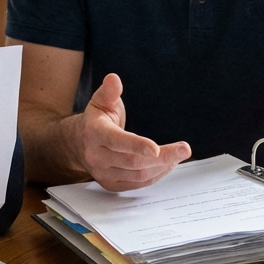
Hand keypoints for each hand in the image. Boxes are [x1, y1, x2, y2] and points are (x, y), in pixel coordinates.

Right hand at [78, 74, 190, 190]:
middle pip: (133, 162)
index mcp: (94, 133)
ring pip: (138, 175)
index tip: (156, 149)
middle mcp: (95, 156)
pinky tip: (167, 165)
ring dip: (162, 167)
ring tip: (178, 155)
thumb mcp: (101, 101)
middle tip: (184, 149)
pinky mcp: (111, 184)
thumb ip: (110, 91)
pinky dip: (156, 175)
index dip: (137, 145)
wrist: (79, 144)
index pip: (116, 141)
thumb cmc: (97, 120)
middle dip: (163, 157)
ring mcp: (102, 173)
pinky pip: (138, 184)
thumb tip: (114, 79)